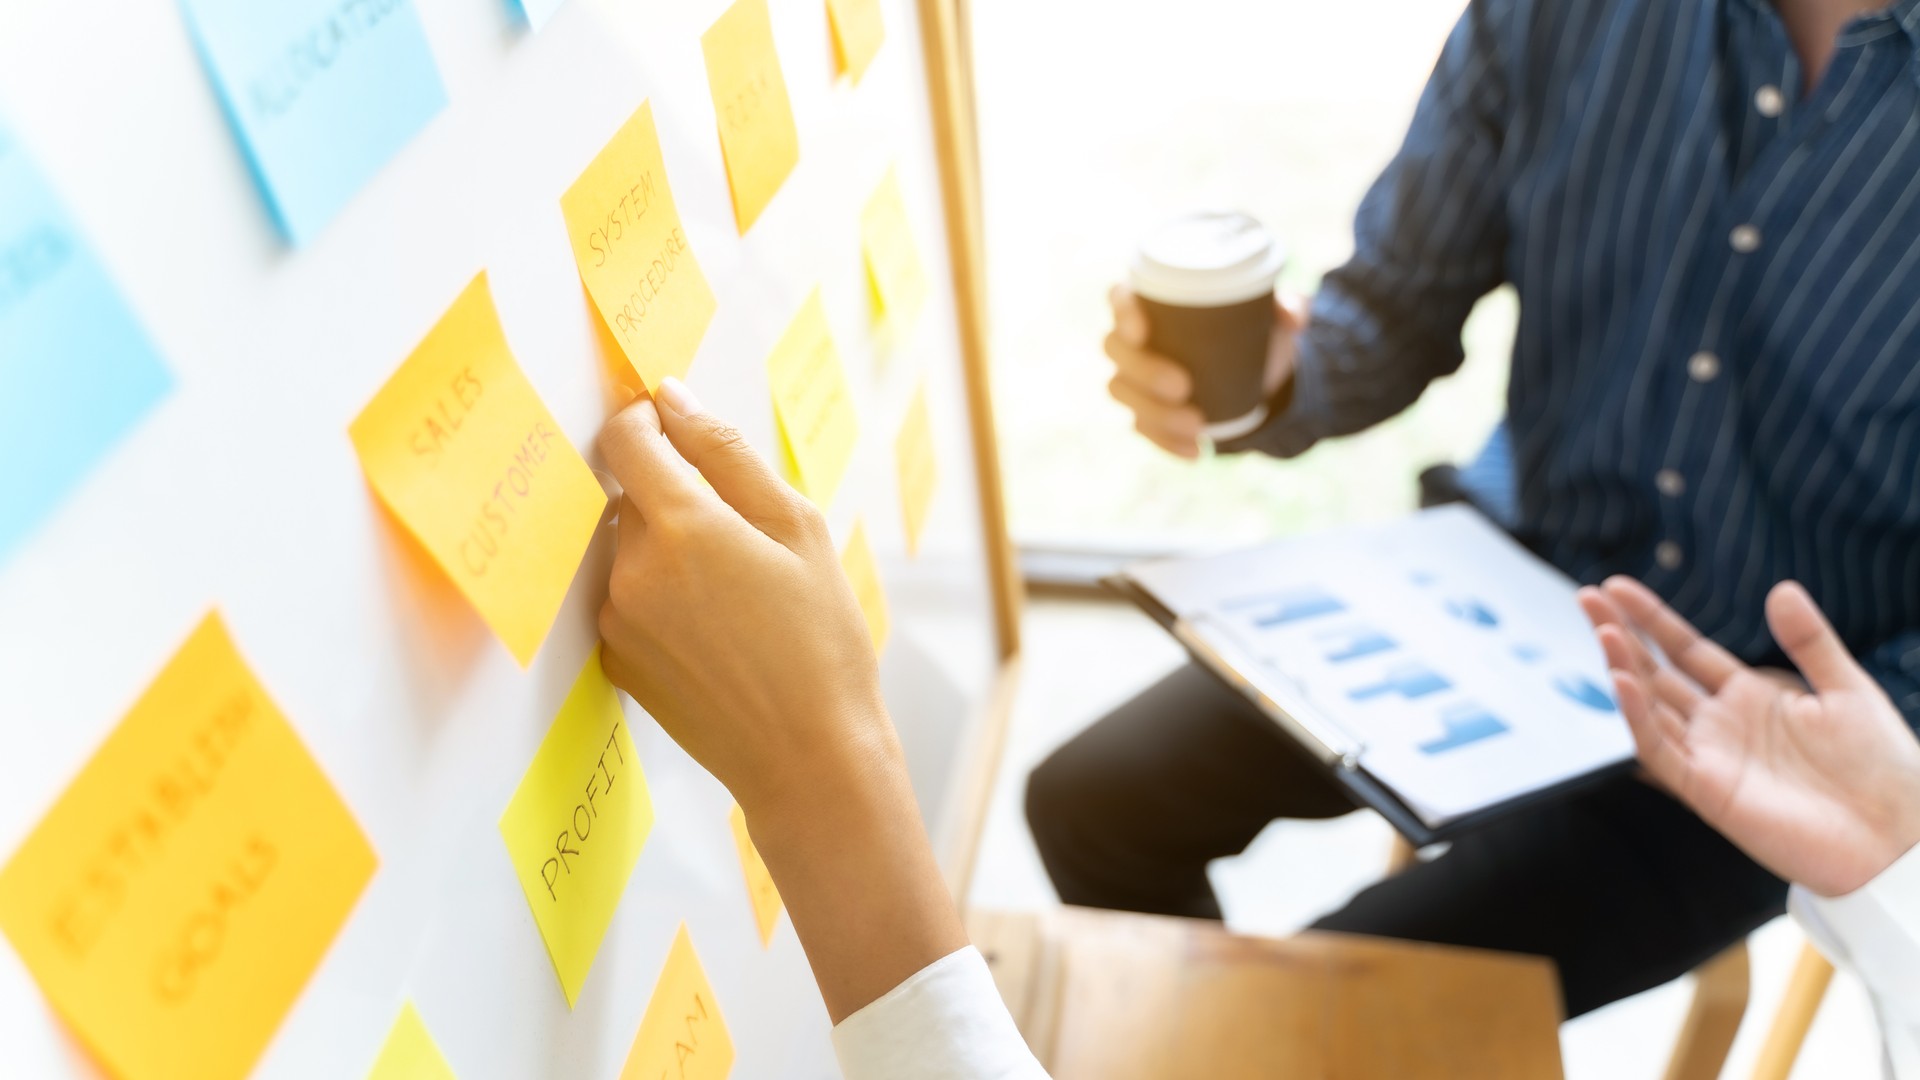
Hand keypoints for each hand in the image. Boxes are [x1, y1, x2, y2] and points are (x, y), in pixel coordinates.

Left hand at [596, 378, 964, 1020]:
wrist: (808, 757)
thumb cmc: (821, 642)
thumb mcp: (799, 529)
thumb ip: (727, 453)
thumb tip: (674, 398)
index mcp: (682, 525)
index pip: (627, 438)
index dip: (650, 420)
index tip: (677, 427)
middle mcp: (632, 568)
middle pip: (631, 495)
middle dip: (677, 498)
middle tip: (745, 542)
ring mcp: (616, 618)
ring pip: (629, 548)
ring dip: (668, 550)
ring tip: (736, 597)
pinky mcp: (615, 660)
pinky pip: (627, 599)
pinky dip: (661, 598)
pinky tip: (716, 631)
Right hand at [1104, 286, 1304, 457]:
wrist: (1258, 376)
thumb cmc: (1252, 331)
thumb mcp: (1273, 316)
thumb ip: (1288, 306)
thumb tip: (1293, 318)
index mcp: (1154, 302)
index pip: (1120, 298)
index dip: (1122, 313)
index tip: (1143, 331)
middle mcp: (1134, 338)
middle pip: (1115, 349)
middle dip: (1144, 371)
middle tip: (1183, 386)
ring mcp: (1135, 377)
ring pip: (1122, 391)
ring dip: (1155, 412)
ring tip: (1196, 424)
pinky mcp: (1145, 411)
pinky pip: (1142, 428)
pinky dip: (1167, 442)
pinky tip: (1195, 451)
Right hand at [1579, 576, 1919, 896]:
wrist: (1899, 835)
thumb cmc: (1884, 770)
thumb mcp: (1849, 689)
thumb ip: (1810, 640)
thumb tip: (1781, 590)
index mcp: (1750, 696)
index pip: (1685, 649)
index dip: (1651, 618)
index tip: (1616, 587)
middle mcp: (1720, 724)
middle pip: (1655, 671)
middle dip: (1619, 634)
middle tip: (1587, 597)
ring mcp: (1710, 756)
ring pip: (1649, 707)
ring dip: (1622, 668)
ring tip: (1603, 631)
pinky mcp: (1708, 790)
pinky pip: (1660, 752)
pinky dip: (1637, 719)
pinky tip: (1623, 684)